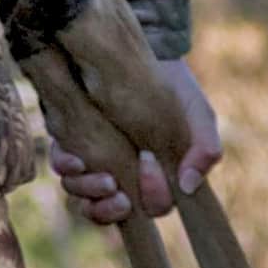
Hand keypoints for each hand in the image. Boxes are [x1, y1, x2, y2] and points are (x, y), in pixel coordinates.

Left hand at [43, 43, 227, 225]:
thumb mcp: (199, 116)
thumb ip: (204, 150)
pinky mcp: (74, 145)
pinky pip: (63, 168)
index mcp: (159, 179)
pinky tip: (74, 156)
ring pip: (82, 197)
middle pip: (111, 212)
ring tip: (90, 166)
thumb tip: (187, 187)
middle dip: (108, 207)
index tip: (149, 161)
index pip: (154, 208)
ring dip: (85, 189)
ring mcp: (98, 163)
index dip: (151, 197)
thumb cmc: (176, 90)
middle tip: (113, 182)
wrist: (145, 55)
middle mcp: (126, 177)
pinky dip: (66, 167)